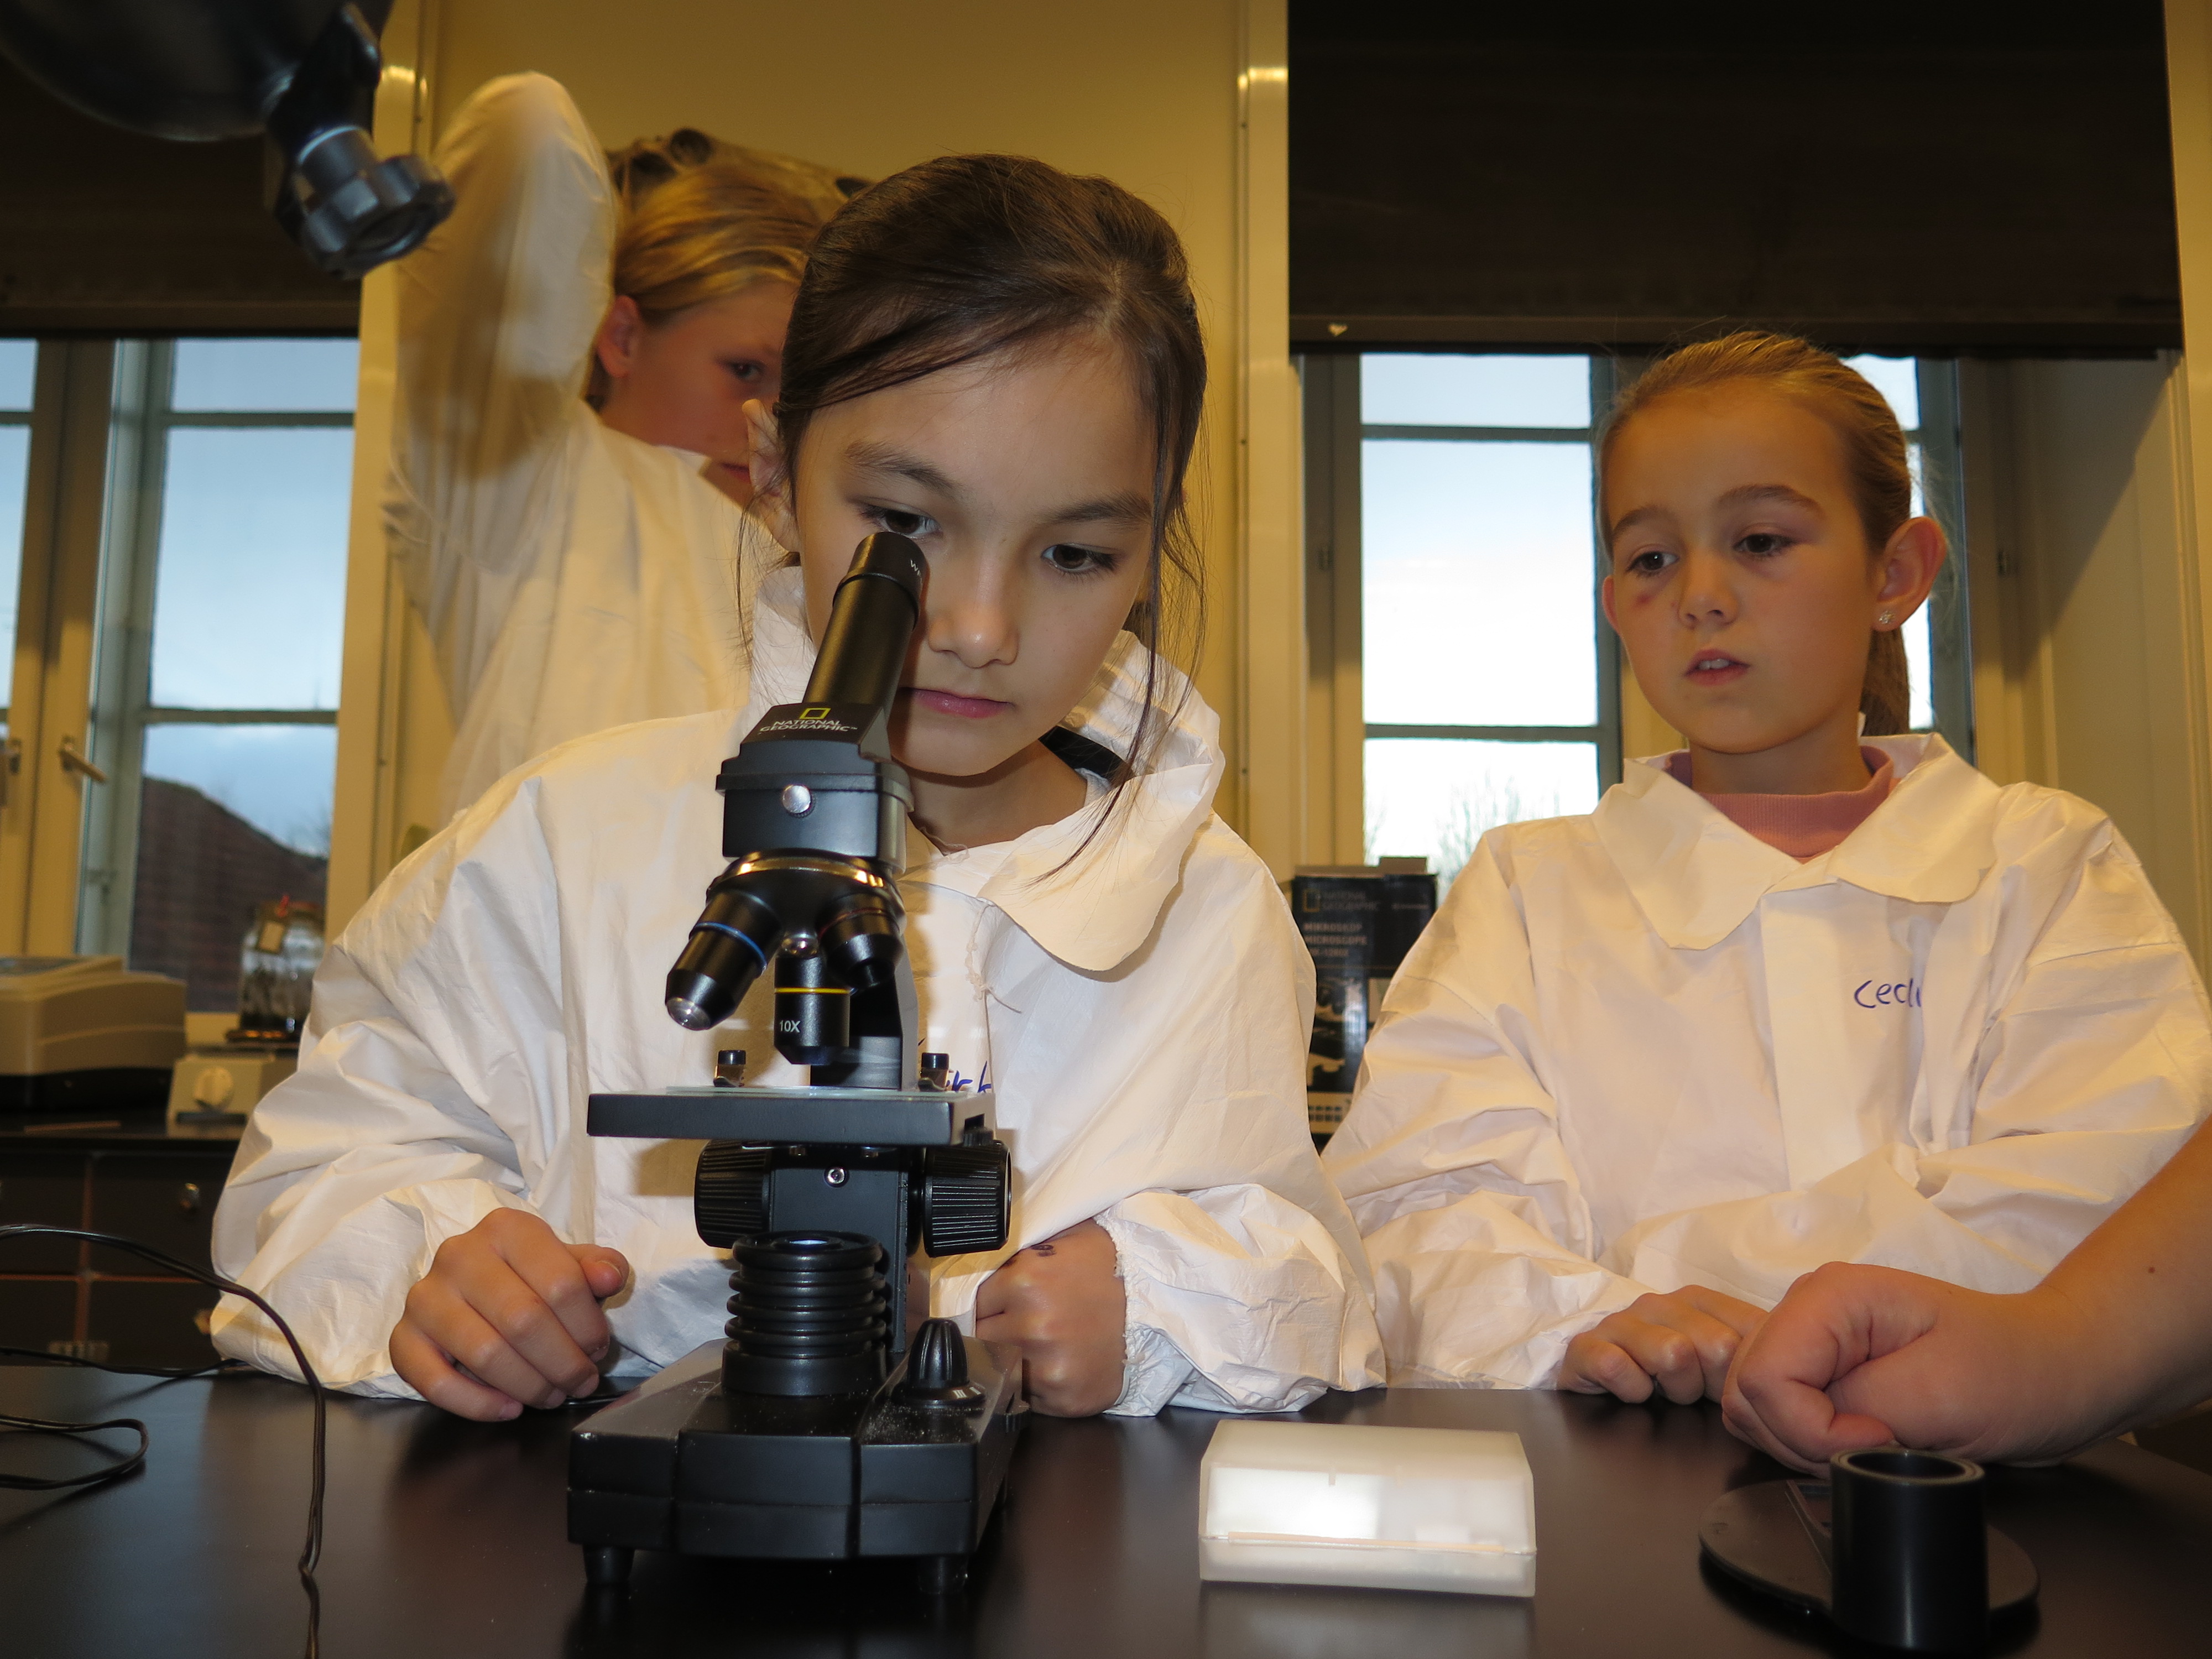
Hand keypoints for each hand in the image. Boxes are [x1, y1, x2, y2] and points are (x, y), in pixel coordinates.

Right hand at [390, 1209, 629, 1420]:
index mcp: (507, 1229)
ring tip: (551, 1395)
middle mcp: (460, 1255)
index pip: (562, 1283)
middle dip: (563, 1363)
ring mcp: (426, 1296)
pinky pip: (436, 1382)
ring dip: (528, 1385)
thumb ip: (597, 1266)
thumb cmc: (527, 1275)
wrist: (468, 1285)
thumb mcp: (568, 1262)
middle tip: (580, 1381)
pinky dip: (477, 1404)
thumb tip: (609, 1276)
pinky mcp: (402, 1336)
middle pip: (524, 1321)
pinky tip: (509, 1408)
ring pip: (484, 1353)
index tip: (598, 1350)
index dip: (588, 1327)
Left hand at [974, 1219, 1126, 1416]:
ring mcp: (1046, 1366)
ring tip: (1037, 1345)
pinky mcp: (1059, 1397)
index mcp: (1025, 1280)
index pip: (974, 1301)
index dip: (985, 1304)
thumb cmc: (1105, 1271)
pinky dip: (1031, 1384)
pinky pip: (1023, 1396)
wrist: (1151, 1311)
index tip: (999, 1305)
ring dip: (1009, 1360)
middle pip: (980, 1338)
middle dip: (993, 1332)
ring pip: (998, 1368)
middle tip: (1016, 1324)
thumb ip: (1018, 1241)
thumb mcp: (1064, 1236)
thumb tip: (976, 1248)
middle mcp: (1032, 1325)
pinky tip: (1052, 1364)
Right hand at [1559, 1286, 1766, 1404]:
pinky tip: (1632, 1390)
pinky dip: (1629, 1388)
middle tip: (1691, 1392)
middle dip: (1710, 1383)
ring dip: (1671, 1388)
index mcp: (1696, 1300)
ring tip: (1661, 1390)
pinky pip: (1615, 1366)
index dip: (1744, 1372)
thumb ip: (1754, 1349)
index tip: (1728, 1387)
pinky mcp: (1585, 1347)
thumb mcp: (1722, 1362)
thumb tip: (1788, 1359)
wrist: (1602, 1384)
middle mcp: (1658, 1303)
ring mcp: (1621, 1322)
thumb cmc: (1672, 1379)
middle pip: (1715, 1346)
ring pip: (1671, 1353)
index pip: (1746, 1332)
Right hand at [1722, 1263, 2085, 1471]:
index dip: (1811, 1427)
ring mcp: (1812, 1339)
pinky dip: (1809, 1443)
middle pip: (1747, 1392)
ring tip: (1876, 1442)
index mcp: (1828, 1297)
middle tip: (1877, 1445)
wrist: (2054, 1372)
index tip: (1879, 1437)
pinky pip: (1777, 1415)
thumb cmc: (2014, 1372)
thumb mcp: (1940, 1393)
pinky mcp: (1821, 1368)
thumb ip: (1855, 1408)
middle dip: (1803, 1439)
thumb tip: (1811, 1430)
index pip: (1763, 1377)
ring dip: (1805, 1445)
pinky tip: (1862, 1440)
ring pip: (1753, 1408)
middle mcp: (1807, 1309)